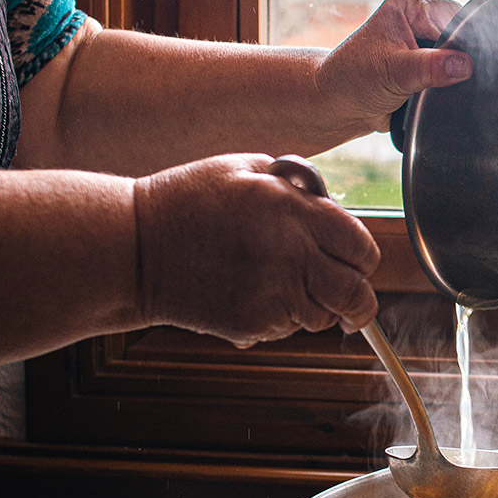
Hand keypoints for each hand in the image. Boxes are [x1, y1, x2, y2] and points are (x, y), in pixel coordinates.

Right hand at [133, 154, 380, 345]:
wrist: (134, 248)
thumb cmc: (187, 201)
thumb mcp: (246, 168)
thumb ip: (298, 187)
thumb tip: (333, 209)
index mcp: (292, 211)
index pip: (361, 247)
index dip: (363, 256)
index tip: (356, 260)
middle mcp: (288, 255)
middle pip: (356, 295)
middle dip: (358, 300)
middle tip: (350, 299)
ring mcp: (270, 294)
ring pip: (324, 317)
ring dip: (317, 307)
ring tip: (285, 285)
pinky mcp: (251, 324)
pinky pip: (288, 329)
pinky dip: (282, 318)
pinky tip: (253, 293)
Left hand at [314, 0, 472, 134]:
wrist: (341, 104)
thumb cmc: (355, 79)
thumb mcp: (394, 72)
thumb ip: (430, 67)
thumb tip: (464, 65)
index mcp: (410, 5)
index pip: (452, 19)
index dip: (459, 45)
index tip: (462, 68)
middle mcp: (420, 16)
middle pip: (460, 34)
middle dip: (457, 58)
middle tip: (439, 79)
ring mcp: (426, 38)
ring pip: (461, 52)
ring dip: (454, 71)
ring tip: (432, 84)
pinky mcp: (429, 59)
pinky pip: (454, 67)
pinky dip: (451, 80)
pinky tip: (438, 89)